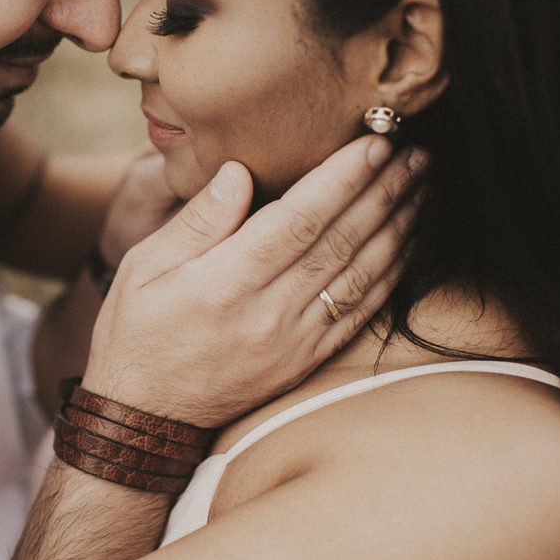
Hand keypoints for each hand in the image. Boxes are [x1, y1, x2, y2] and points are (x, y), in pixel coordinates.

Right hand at [83, 136, 424, 427]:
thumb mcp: (142, 267)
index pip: (298, 219)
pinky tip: (409, 243)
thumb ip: (196, 221)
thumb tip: (238, 172)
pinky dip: (392, 274)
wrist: (144, 417)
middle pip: (340, 242)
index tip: (373, 143)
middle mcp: (267, 314)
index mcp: (224, 283)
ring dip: (398, 226)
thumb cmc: (136, 331)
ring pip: (361, 274)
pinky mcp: (305, 361)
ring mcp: (293, 342)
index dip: (341, 178)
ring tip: (422, 186)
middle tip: (414, 152)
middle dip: (384, 191)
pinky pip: (360, 312)